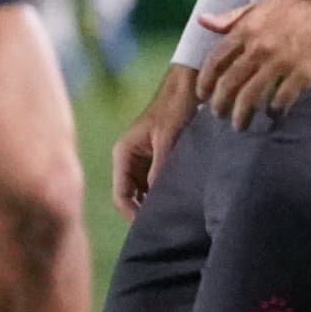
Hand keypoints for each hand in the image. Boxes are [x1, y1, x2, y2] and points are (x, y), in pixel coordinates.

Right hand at [111, 66, 194, 211]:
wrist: (189, 85)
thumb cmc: (176, 107)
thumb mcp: (168, 139)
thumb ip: (161, 168)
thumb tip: (158, 201)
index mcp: (123, 153)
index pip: (121, 195)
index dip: (133, 214)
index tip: (154, 226)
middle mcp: (129, 159)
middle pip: (132, 197)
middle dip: (146, 211)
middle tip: (169, 225)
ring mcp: (144, 160)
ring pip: (146, 192)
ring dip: (158, 201)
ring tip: (177, 215)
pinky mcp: (159, 158)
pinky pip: (158, 182)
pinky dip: (167, 191)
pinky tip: (183, 199)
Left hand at [187, 0, 310, 124]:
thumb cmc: (299, 5)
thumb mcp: (261, 4)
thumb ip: (232, 17)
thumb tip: (202, 21)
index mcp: (246, 30)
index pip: (215, 61)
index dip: (205, 82)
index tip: (203, 95)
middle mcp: (259, 48)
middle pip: (230, 83)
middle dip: (220, 104)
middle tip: (220, 115)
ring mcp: (281, 62)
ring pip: (251, 96)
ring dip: (242, 115)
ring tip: (241, 125)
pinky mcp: (303, 74)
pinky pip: (281, 99)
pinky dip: (274, 111)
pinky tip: (274, 115)